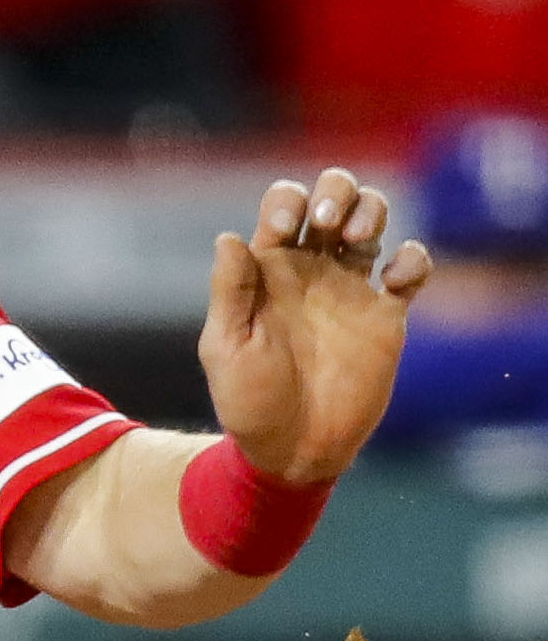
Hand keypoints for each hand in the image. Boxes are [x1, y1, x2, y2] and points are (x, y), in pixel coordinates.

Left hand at [201, 169, 432, 486]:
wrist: (292, 448)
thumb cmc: (248, 400)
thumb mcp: (226, 346)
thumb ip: (230, 291)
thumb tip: (229, 236)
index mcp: (268, 268)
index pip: (282, 206)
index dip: (287, 200)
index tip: (285, 229)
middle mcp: (311, 269)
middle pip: (334, 199)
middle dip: (336, 192)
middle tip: (329, 225)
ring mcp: (351, 289)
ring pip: (373, 220)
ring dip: (372, 211)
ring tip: (360, 238)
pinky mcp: (386, 316)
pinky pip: (410, 268)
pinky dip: (413, 258)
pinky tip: (396, 279)